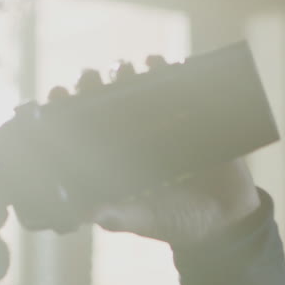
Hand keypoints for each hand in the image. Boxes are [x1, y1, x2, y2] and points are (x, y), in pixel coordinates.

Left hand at [47, 56, 261, 246]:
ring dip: (125, 73)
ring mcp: (160, 121)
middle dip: (92, 83)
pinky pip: (176, 85)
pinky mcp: (190, 114)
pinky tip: (157, 63)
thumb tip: (90, 214)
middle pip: (103, 99)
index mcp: (113, 157)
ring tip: (123, 70)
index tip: (58, 95)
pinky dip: (166, 70)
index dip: (67, 107)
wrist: (226, 219)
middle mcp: (131, 134)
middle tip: (89, 78)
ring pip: (135, 86)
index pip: (82, 125)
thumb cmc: (175, 221)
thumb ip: (119, 217)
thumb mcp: (145, 220)